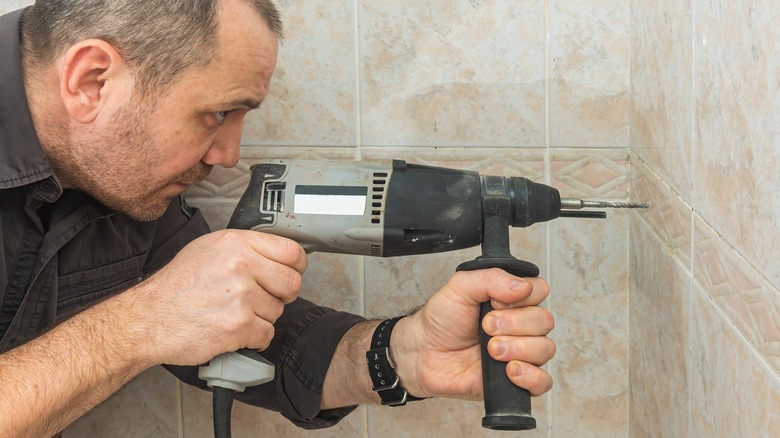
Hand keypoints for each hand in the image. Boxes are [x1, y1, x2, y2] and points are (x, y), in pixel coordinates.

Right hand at [122, 229, 306, 366]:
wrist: (147, 319)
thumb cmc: (176, 286)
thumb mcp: (208, 249)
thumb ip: (244, 248)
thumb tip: (278, 255)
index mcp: (236, 243)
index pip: (292, 251)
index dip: (296, 267)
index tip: (289, 274)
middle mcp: (241, 265)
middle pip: (292, 283)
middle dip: (281, 295)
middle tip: (263, 299)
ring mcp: (241, 296)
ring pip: (278, 311)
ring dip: (262, 317)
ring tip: (234, 313)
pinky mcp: (239, 325)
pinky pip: (266, 335)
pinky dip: (254, 339)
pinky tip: (234, 331)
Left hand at [392, 268, 554, 399]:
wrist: (423, 352)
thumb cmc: (441, 320)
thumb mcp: (460, 287)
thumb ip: (491, 278)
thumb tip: (523, 286)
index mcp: (512, 301)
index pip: (541, 291)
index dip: (522, 297)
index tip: (496, 303)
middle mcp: (521, 326)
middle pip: (545, 321)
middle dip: (514, 324)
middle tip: (486, 327)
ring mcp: (520, 353)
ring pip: (545, 349)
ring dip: (518, 348)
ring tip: (491, 350)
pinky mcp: (516, 380)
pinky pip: (543, 382)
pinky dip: (531, 376)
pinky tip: (510, 371)